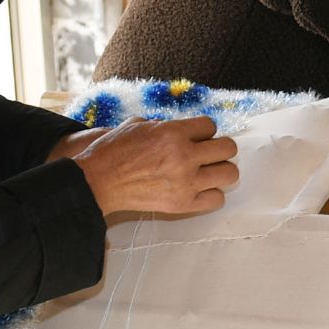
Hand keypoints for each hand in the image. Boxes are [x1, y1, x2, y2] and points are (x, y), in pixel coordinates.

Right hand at [62, 115, 239, 216]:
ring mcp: (186, 182)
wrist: (98, 182)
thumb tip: (183, 129)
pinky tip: (199, 189)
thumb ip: (165, 125)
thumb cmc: (113, 151)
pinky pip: (217, 199)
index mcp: (172, 132)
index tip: (195, 137)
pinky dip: (211, 194)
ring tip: (207, 171)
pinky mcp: (183, 204)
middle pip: (228, 148)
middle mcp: (184, 156)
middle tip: (208, 153)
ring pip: (230, 174)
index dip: (203, 130)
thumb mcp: (138, 125)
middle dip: (219, 148)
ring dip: (221, 170)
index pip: (210, 126)